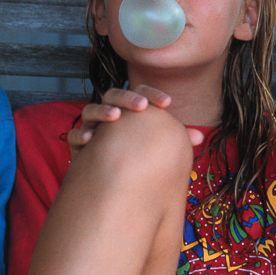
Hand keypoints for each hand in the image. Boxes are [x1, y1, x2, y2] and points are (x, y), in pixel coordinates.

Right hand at [67, 86, 203, 157]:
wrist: (108, 180)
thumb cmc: (135, 157)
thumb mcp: (154, 147)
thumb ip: (174, 140)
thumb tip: (199, 137)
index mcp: (129, 111)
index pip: (140, 94)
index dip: (153, 94)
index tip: (168, 103)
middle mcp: (109, 114)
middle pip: (114, 95)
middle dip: (127, 98)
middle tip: (142, 106)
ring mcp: (92, 127)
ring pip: (91, 110)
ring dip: (103, 111)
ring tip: (115, 117)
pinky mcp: (79, 144)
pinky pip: (76, 135)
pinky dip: (82, 134)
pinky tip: (90, 140)